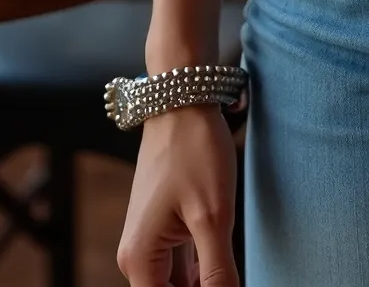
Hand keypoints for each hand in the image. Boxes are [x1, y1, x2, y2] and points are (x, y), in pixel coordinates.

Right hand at [115, 105, 239, 285]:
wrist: (182, 101)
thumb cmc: (194, 151)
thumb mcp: (213, 216)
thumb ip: (217, 272)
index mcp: (139, 260)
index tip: (227, 286)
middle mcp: (137, 256)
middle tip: (231, 279)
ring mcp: (150, 241)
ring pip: (179, 283)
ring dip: (205, 284)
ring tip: (228, 274)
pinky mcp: (164, 227)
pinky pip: (182, 264)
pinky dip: (203, 271)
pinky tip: (225, 267)